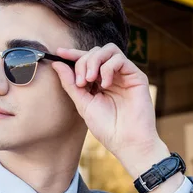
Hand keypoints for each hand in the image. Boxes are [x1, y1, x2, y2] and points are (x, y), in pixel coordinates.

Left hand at [52, 43, 169, 178]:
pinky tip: (105, 84)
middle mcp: (113, 76)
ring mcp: (125, 75)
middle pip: (96, 52)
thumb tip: (56, 64)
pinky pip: (120, 59)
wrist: (126, 142)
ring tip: (90, 80)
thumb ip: (70, 83)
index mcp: (99, 82)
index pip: (86, 60)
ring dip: (94, 61)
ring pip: (109, 50)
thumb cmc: (106, 127)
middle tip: (81, 82)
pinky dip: (108, 68)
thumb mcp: (83, 103)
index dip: (73, 54)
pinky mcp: (137, 76)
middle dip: (83, 62)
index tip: (59, 53)